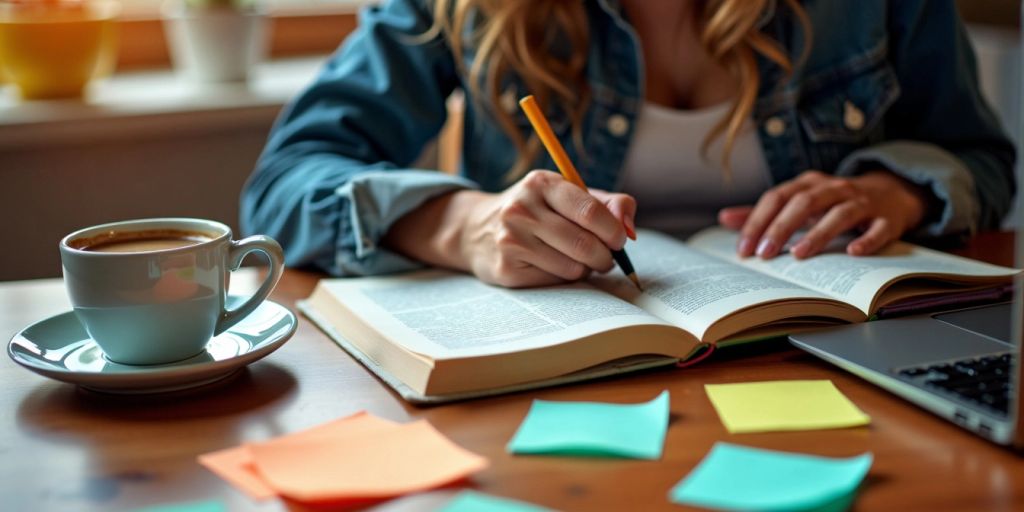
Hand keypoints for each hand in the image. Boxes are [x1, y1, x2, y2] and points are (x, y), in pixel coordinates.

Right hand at [384, 170, 635, 287]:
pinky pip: (554, 283)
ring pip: (572, 268)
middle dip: (604, 257)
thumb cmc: (537, 211)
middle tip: (605, 258)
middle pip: (584, 244)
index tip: (619, 241)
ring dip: (584, 269)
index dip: (614, 231)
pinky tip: (552, 267)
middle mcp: (522, 209)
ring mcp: (511, 240)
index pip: (590, 210)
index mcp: (541, 183)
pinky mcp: (506, 269)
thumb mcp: (567, 195)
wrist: (476, 229)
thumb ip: (608, 204)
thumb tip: (630, 229)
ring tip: (575, 260)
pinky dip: (563, 279)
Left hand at [718, 170, 928, 258]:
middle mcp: (834, 188)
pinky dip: (867, 240)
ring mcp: (863, 202)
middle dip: (781, 228)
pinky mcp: (887, 218)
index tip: (743, 250)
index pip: (777, 198)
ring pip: (839, 214)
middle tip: (764, 254)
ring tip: (799, 254)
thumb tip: (724, 218)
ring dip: (818, 233)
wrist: (891, 192)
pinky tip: (853, 253)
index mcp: (808, 184)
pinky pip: (878, 228)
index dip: (758, 222)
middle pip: (804, 202)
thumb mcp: (798, 202)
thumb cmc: (834, 202)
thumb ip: (763, 211)